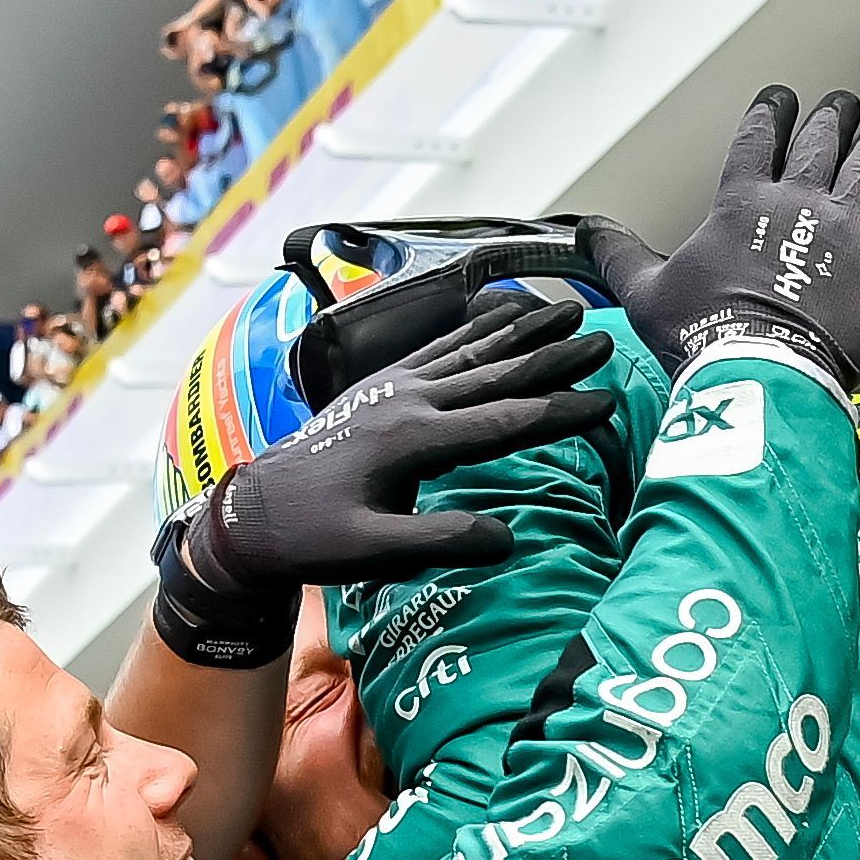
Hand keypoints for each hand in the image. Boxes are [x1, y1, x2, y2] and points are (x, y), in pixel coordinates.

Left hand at [150, 288, 610, 664]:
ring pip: (472, 351)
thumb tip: (508, 536)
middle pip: (497, 374)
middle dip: (554, 355)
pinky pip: (438, 347)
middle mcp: (409, 402)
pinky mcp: (380, 385)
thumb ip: (440, 541)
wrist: (253, 512)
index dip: (560, 412)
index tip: (606, 401)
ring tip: (566, 307)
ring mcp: (394, 387)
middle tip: (603, 335)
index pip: (505, 423)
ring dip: (523, 329)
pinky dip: (476, 328)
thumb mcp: (374, 552)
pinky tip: (499, 314)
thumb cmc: (313, 538)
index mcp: (415, 441)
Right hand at [577, 84, 859, 383]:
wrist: (763, 375)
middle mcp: (796, 199)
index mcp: (741, 201)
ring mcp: (842, 222)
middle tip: (842, 105)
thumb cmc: (703, 339)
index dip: (774, 110)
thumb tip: (589, 230)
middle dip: (833, 115)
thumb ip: (620, 254)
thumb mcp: (646, 293)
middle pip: (822, 136)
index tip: (782, 101)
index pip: (760, 133)